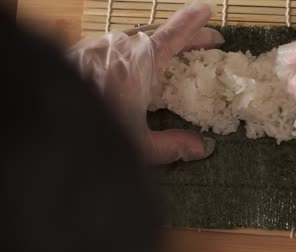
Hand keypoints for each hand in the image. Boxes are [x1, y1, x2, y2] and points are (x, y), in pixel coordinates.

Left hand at [68, 0, 222, 163]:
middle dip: (186, 33)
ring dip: (160, 38)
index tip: (207, 10)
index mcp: (139, 65)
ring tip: (176, 48)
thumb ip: (171, 145)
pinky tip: (136, 58)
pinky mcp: (83, 50)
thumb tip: (201, 149)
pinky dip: (136, 44)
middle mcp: (120, 47)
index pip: (173, 36)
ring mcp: (99, 46)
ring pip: (138, 34)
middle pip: (160, 32)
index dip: (193, 23)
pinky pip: (118, 41)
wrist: (44, 120)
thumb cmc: (92, 134)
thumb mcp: (137, 146)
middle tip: (207, 40)